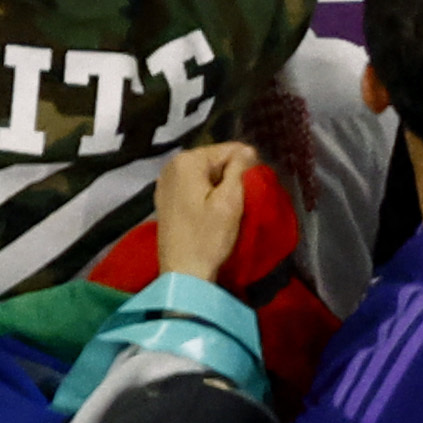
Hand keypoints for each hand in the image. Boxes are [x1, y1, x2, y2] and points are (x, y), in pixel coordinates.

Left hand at [152, 138, 258, 288]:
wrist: (183, 273)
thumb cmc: (208, 237)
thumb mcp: (230, 201)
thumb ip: (239, 170)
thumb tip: (247, 150)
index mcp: (186, 161)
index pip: (227, 149)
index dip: (247, 165)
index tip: (257, 186)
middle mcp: (171, 165)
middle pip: (214, 160)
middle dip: (232, 175)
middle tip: (245, 198)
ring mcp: (165, 182)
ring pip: (204, 174)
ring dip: (221, 186)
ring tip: (232, 206)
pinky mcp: (165, 199)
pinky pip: (193, 187)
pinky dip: (207, 194)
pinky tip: (214, 211)